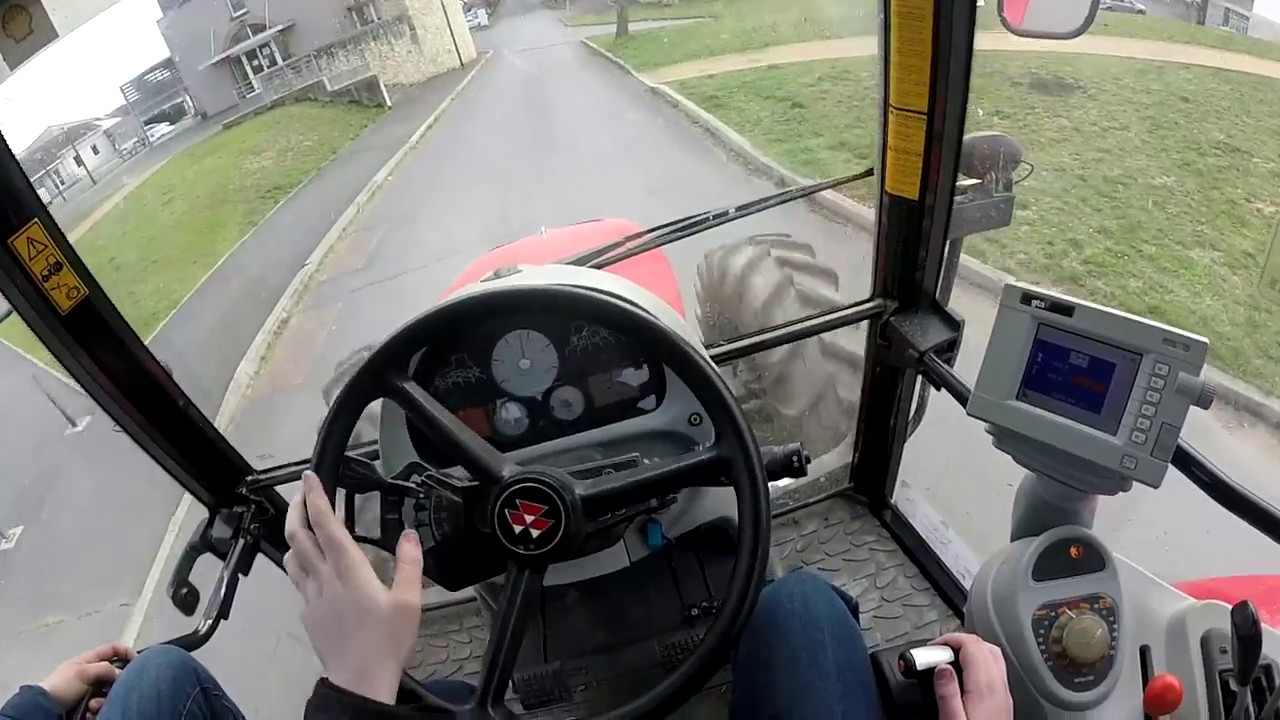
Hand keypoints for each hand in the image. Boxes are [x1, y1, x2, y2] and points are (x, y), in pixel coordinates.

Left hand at [38, 643, 136, 713]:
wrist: (45, 708)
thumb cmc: (63, 685)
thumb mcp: (83, 672)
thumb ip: (105, 668)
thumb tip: (122, 674)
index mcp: (89, 660)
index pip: (113, 649)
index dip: (126, 651)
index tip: (138, 662)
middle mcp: (91, 673)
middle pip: (114, 673)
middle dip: (117, 683)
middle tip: (117, 689)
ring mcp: (89, 689)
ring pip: (109, 692)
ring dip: (104, 700)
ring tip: (93, 706)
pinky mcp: (87, 704)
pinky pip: (102, 705)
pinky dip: (98, 709)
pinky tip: (90, 712)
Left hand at [285, 471, 422, 704]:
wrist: (359, 679)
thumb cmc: (386, 640)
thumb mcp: (409, 601)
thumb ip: (409, 564)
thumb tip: (409, 534)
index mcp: (348, 569)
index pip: (326, 524)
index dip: (316, 497)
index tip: (310, 477)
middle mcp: (324, 578)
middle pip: (298, 535)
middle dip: (297, 508)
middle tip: (302, 492)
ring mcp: (311, 596)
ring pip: (292, 556)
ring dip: (294, 535)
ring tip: (303, 524)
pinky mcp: (308, 613)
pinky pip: (298, 580)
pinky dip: (300, 562)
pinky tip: (312, 567)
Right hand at [932, 633, 1013, 719]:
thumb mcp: (951, 719)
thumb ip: (946, 692)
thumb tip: (941, 667)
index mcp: (985, 687)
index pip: (972, 643)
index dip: (950, 638)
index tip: (933, 647)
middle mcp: (999, 687)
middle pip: (984, 646)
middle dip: (960, 641)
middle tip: (940, 650)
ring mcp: (1004, 694)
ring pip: (992, 656)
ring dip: (971, 651)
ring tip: (950, 659)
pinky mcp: (1004, 702)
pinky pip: (995, 671)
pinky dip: (979, 664)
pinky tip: (965, 675)